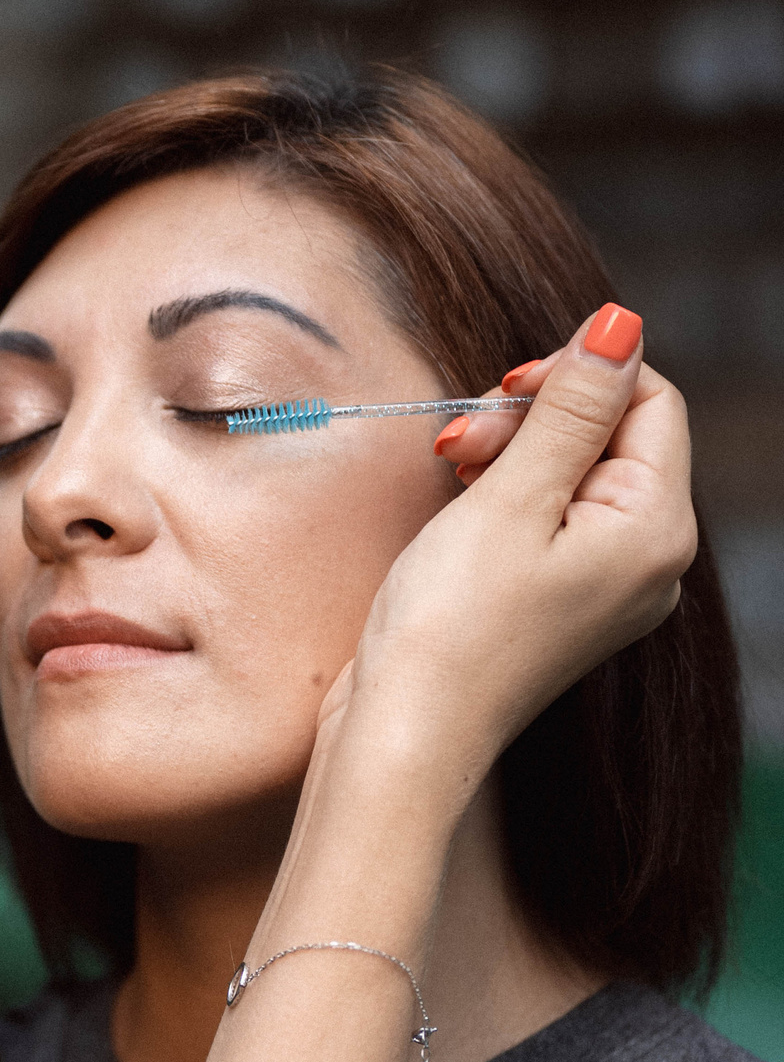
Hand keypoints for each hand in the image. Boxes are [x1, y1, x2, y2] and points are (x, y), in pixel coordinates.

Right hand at [343, 305, 693, 793]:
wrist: (406, 734)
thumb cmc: (451, 627)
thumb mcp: (510, 498)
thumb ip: (569, 408)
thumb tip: (619, 327)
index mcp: (656, 530)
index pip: (650, 399)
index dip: (576, 376)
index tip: (502, 390)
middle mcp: (648, 558)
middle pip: (611, 434)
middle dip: (531, 418)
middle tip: (458, 442)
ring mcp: (606, 582)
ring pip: (573, 470)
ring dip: (508, 451)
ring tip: (448, 469)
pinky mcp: (561, 597)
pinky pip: (552, 515)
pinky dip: (505, 494)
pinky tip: (459, 501)